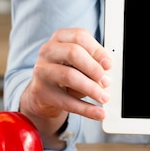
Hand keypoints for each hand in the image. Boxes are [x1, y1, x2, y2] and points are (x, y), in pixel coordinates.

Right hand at [19, 28, 112, 147]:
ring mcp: (41, 70)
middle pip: (73, 53)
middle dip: (94, 68)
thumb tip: (107, 71)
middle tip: (107, 81)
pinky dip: (85, 109)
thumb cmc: (67, 70)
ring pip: (69, 76)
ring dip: (91, 88)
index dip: (97, 50)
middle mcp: (48, 51)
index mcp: (60, 38)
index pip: (80, 37)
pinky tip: (98, 113)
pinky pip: (65, 101)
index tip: (109, 64)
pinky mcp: (40, 91)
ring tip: (104, 97)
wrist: (44, 92)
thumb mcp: (80, 62)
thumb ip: (93, 61)